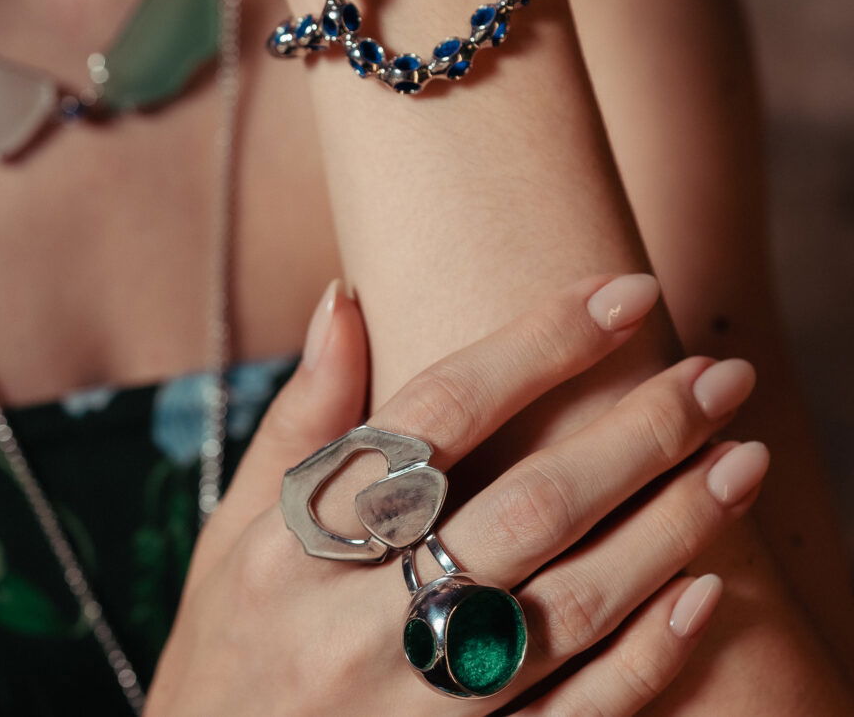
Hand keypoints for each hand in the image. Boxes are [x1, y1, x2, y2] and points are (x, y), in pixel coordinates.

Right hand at [145, 274, 764, 714]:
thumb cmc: (224, 649)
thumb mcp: (235, 532)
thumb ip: (301, 417)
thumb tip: (345, 297)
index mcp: (291, 543)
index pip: (437, 415)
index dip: (539, 344)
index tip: (622, 293)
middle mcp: (352, 624)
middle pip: (526, 503)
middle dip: (638, 429)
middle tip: (718, 373)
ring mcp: (412, 709)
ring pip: (571, 606)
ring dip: (672, 527)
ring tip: (744, 460)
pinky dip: (650, 654)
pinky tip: (709, 590)